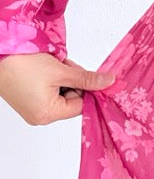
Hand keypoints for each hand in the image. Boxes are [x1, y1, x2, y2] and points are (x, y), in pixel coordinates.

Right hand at [0, 53, 115, 125]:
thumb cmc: (21, 65)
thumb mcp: (60, 71)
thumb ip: (86, 78)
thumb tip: (108, 82)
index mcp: (48, 114)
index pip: (80, 105)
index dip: (89, 89)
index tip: (94, 76)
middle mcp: (40, 115)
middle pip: (71, 98)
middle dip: (73, 79)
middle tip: (65, 64)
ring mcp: (32, 107)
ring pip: (61, 91)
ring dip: (63, 76)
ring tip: (53, 63)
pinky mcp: (27, 97)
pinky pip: (49, 90)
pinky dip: (52, 77)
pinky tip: (46, 65)